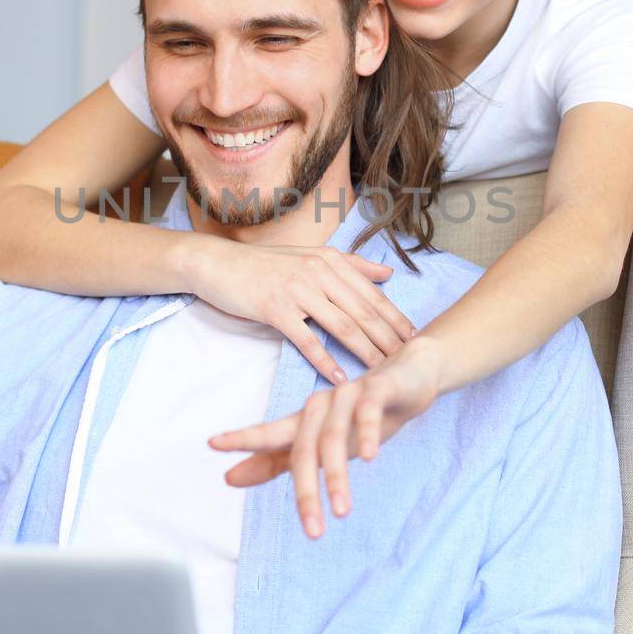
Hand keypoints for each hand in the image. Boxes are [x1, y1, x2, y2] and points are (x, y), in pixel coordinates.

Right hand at [186, 239, 416, 381]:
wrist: (217, 264)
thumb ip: (352, 265)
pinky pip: (307, 338)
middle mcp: (318, 271)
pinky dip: (325, 359)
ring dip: (365, 352)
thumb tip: (388, 274)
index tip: (415, 339)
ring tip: (382, 373)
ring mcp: (297, 289)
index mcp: (330, 260)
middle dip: (389, 339)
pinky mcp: (275, 308)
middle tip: (408, 362)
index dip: (396, 318)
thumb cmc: (265, 265)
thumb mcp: (310, 256)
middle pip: (363, 311)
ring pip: (342, 325)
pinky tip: (340, 376)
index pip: (371, 293)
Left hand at [208, 339, 444, 537]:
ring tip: (341, 510)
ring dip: (337, 475)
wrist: (412, 373)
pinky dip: (368, 432)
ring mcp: (349, 395)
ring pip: (334, 436)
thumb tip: (227, 479)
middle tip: (313, 530)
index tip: (213, 444)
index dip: (244, 438)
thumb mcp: (322, 443)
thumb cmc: (362, 413)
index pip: (270, 432)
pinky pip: (368, 411)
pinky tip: (370, 456)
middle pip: (304, 448)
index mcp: (305, 420)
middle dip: (306, 491)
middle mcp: (322, 405)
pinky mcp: (379, 388)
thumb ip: (276, 461)